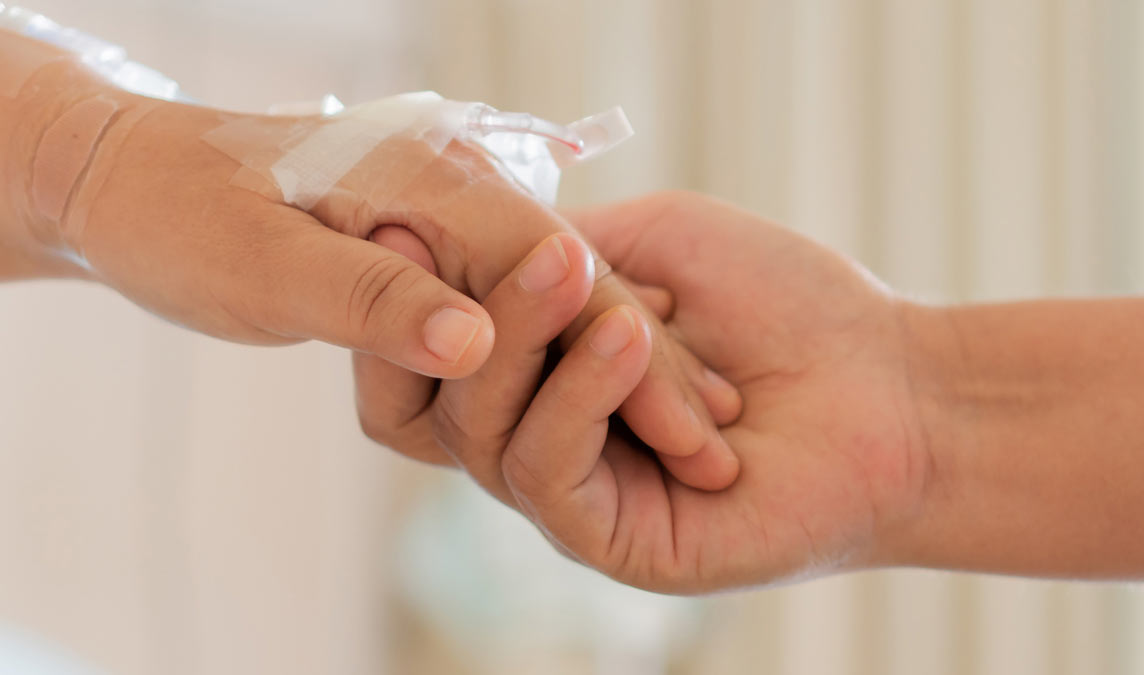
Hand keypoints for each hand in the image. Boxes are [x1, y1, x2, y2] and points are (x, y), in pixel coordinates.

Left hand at [7, 54, 739, 488]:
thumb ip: (375, 300)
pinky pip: (521, 300)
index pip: (556, 269)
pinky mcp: (433, 246)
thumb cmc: (183, 218)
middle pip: (577, 285)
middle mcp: (451, 194)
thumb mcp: (269, 267)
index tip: (688, 423)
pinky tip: (615, 386)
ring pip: (561, 297)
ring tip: (694, 422)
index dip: (626, 350)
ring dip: (624, 363)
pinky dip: (570, 348)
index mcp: (425, 185)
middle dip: (645, 365)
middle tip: (711, 442)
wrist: (132, 176)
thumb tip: (471, 341)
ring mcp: (446, 219)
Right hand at [456, 191, 933, 592]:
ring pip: (487, 431)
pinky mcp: (610, 541)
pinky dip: (578, 397)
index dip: (417, 289)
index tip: (411, 220)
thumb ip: (564, 241)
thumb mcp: (659, 241)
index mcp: (544, 371)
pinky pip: (549, 472)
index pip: (434, 345)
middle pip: (449, 386)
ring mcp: (572, 495)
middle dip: (483, 306)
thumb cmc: (784, 306)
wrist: (887, 384)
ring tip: (580, 279)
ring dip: (528, 341)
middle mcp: (542, 436)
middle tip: (531, 242)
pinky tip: (628, 339)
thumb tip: (472, 244)